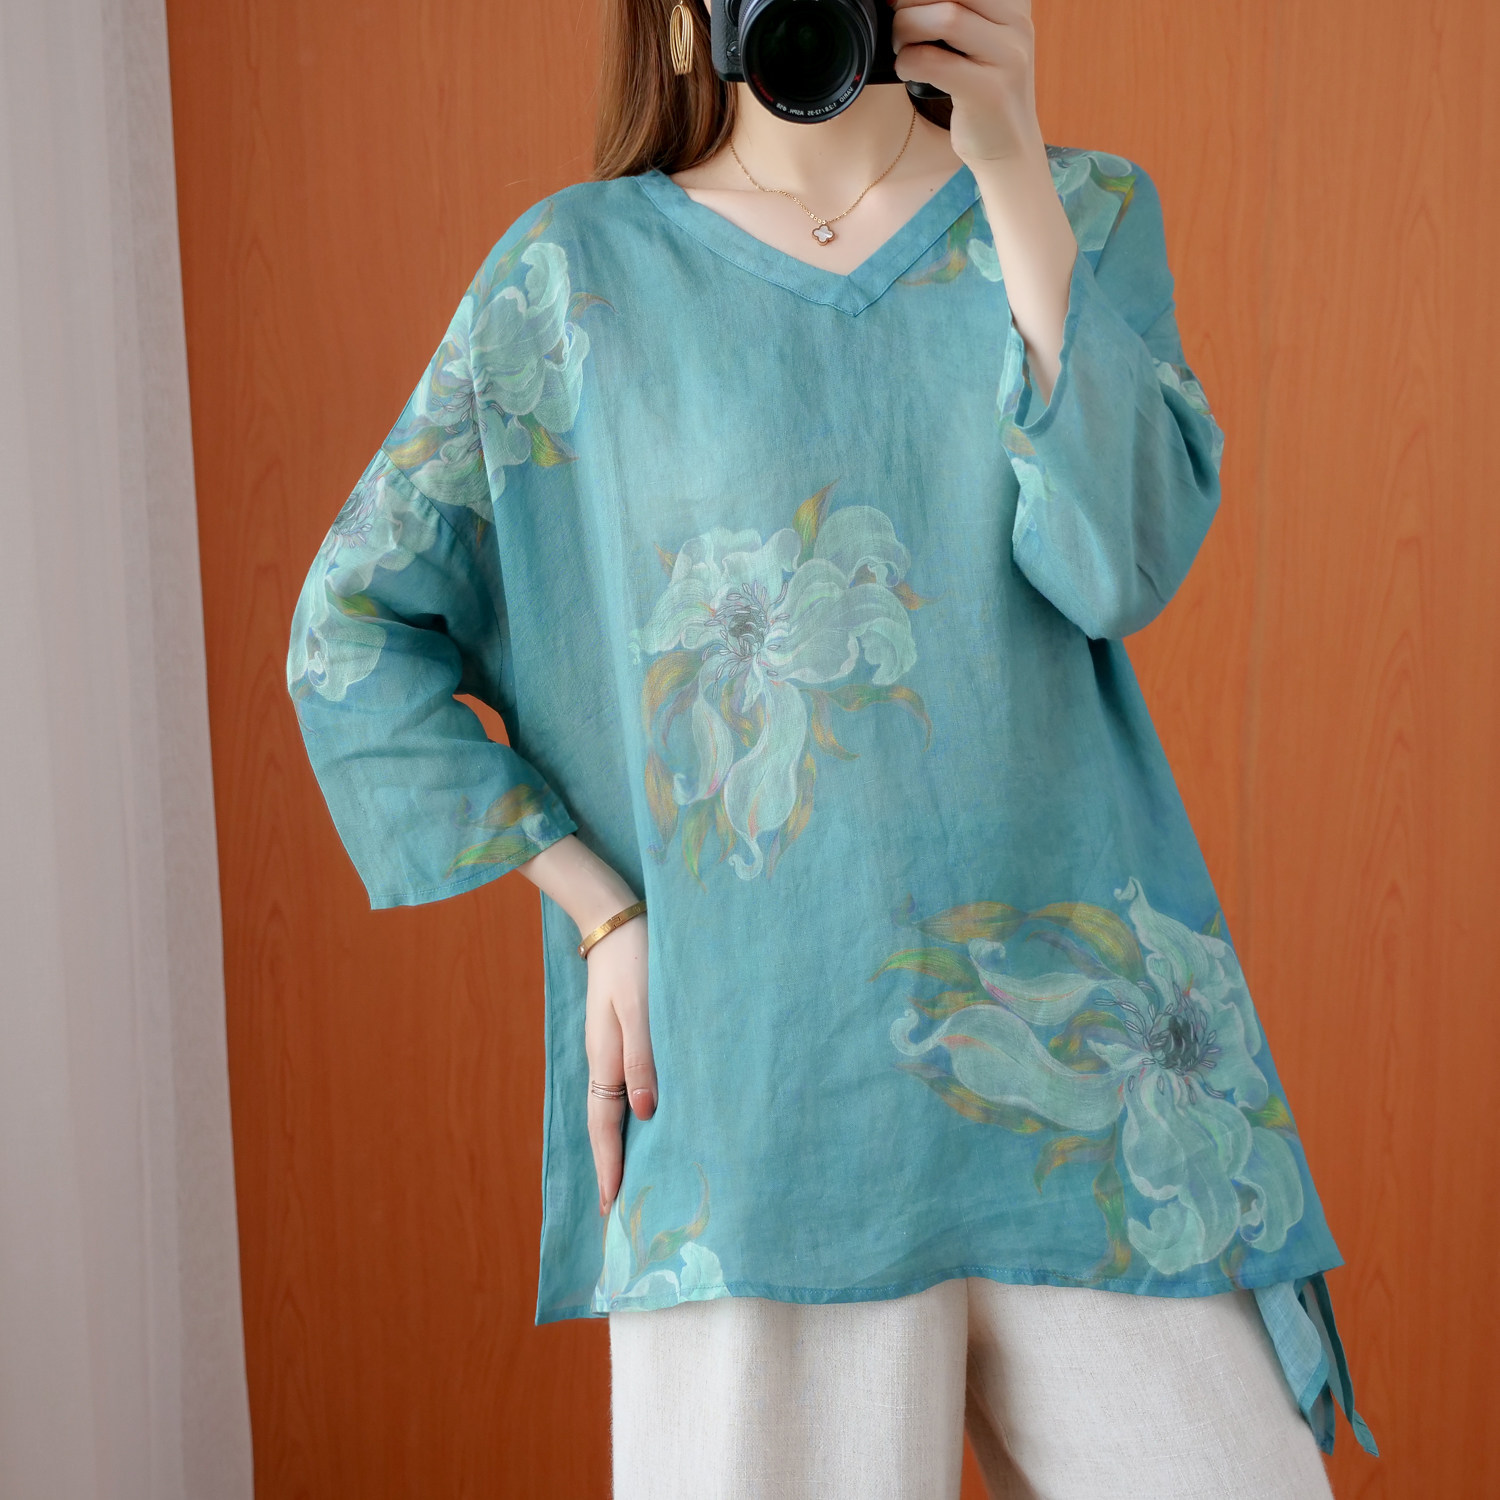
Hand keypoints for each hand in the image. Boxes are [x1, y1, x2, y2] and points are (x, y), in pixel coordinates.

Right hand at [583, 909, 654, 1215]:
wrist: (615, 917)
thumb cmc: (636, 960)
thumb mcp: (642, 1009)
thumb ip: (643, 1059)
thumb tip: (645, 1114)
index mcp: (605, 1058)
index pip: (605, 1126)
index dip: (610, 1167)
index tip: (612, 1208)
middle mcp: (604, 1059)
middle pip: (605, 1123)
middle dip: (610, 1164)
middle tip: (618, 1207)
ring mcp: (610, 1047)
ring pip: (612, 1106)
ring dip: (620, 1142)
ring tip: (631, 1175)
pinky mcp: (621, 1033)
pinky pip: (622, 1085)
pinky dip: (628, 1112)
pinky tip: (643, 1119)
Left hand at [890, 0, 1043, 166]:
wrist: (1010, 147)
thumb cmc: (983, 92)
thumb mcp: (980, 42)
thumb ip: (958, 15)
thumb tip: (902, 2)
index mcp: (1013, 6)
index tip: (900, 3)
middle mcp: (1016, 25)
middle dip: (911, 2)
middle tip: (898, 24)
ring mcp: (1007, 57)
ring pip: (945, 18)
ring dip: (906, 29)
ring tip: (902, 47)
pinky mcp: (989, 91)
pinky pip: (933, 61)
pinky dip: (908, 62)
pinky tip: (907, 71)